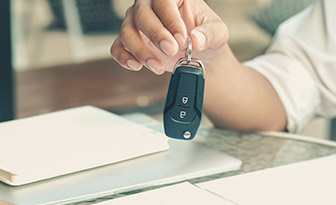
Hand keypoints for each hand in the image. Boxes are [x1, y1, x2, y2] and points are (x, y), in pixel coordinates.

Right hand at [111, 0, 228, 73]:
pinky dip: (124, 58)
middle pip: (142, 14)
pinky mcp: (129, 42)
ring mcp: (137, 23)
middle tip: (171, 51)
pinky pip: (118, 47)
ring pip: (127, 31)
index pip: (164, 0)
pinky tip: (137, 66)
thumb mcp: (217, 34)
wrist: (199, 54)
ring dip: (141, 51)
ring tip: (159, 66)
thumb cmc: (205, 37)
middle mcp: (150, 6)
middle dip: (156, 35)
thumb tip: (196, 40)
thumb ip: (209, 34)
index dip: (170, 19)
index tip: (182, 39)